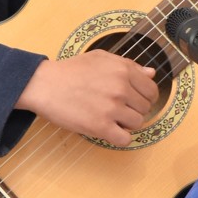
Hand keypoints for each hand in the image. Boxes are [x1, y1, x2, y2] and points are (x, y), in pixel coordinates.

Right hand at [18, 49, 158, 146]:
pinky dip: (119, 137)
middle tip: (118, 109)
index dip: (145, 98)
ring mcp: (112, 108)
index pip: (151, 90)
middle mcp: (121, 88)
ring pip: (137, 124)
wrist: (45, 84)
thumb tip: (151, 73)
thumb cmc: (71, 71)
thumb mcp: (101, 58)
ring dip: (126, 124)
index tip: (135, 101)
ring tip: (111, 118)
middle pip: (145, 109)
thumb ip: (129, 65)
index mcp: (123, 70)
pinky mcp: (100, 127)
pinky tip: (109, 130)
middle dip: (134, 110)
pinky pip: (124, 139)